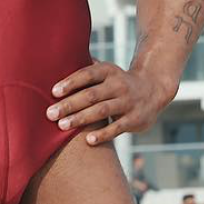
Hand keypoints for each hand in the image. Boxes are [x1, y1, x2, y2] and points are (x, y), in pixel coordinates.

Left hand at [45, 56, 177, 145]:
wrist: (153, 89)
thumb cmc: (117, 82)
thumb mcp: (106, 71)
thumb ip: (85, 70)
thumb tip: (55, 63)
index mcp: (108, 71)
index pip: (87, 74)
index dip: (70, 82)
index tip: (53, 92)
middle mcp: (118, 85)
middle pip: (91, 95)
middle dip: (69, 104)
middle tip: (50, 113)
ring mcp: (127, 102)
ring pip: (101, 111)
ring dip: (81, 118)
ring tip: (62, 125)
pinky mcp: (134, 119)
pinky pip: (117, 128)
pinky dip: (103, 134)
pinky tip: (88, 140)